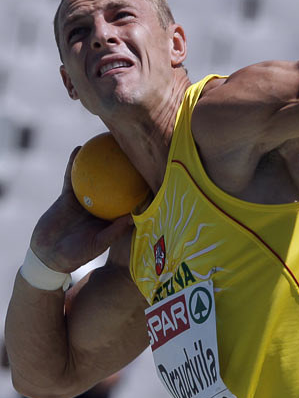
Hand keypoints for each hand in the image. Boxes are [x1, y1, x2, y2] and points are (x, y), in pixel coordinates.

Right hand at [30, 147, 132, 273]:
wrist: (48, 256)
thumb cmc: (77, 254)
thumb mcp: (98, 243)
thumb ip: (114, 231)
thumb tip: (133, 217)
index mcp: (112, 215)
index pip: (130, 198)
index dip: (139, 185)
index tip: (150, 170)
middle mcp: (102, 205)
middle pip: (116, 183)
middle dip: (124, 168)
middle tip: (133, 148)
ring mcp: (86, 199)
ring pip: (95, 176)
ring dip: (99, 159)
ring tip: (106, 141)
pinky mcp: (68, 196)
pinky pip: (72, 176)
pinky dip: (74, 163)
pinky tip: (78, 149)